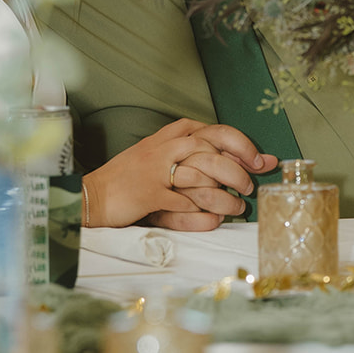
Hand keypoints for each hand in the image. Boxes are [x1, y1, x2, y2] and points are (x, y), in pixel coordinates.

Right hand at [82, 118, 276, 230]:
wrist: (93, 194)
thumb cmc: (129, 178)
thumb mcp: (158, 155)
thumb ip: (191, 154)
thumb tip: (231, 160)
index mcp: (169, 136)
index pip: (214, 131)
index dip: (242, 145)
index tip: (260, 160)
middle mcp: (164, 148)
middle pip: (212, 150)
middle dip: (238, 169)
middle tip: (250, 186)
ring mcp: (155, 170)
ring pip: (202, 177)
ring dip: (225, 195)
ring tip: (238, 207)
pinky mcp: (149, 194)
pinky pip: (183, 203)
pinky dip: (202, 214)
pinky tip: (215, 220)